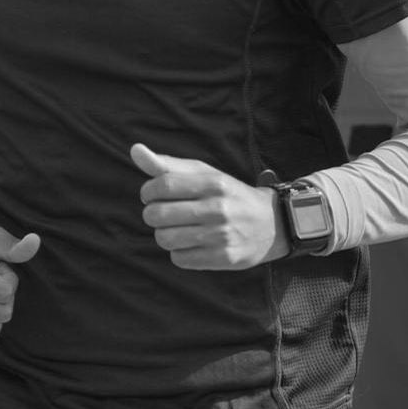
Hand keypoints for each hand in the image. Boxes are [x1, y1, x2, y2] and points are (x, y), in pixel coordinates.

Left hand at [132, 144, 280, 269]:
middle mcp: (218, 208)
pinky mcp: (224, 257)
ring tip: (178, 229)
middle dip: (153, 214)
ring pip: (164, 239)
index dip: (147, 191)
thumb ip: (167, 165)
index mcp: (213, 183)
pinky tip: (193, 244)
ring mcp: (222, 235)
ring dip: (165, 235)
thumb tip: (135, 149)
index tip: (151, 195)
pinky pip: (180, 259)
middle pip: (157, 215)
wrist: (272, 224)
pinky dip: (180, 252)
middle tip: (165, 214)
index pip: (161, 185)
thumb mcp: (203, 174)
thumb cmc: (226, 195)